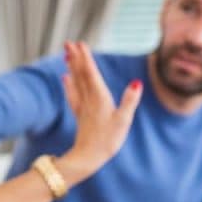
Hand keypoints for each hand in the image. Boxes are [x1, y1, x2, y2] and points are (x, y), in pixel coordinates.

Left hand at [56, 41, 141, 185]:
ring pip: (75, 82)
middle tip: (68, 42)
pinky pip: (72, 95)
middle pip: (81, 74)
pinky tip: (65, 78)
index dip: (86, 58)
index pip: (91, 73)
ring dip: (71, 67)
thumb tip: (137, 83)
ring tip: (66, 54)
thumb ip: (130, 101)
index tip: (80, 44)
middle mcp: (89, 99)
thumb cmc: (108, 141)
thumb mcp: (124, 121)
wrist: (87, 158)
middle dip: (76, 57)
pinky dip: (68, 84)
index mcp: (100, 98)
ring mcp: (82, 106)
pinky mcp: (80, 114)